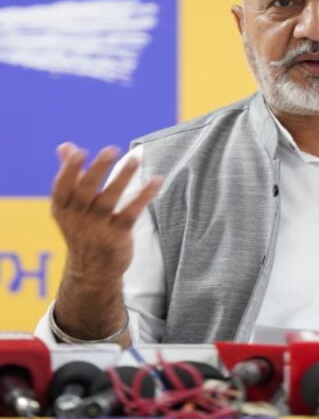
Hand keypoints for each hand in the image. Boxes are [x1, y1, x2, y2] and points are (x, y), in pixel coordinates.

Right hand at [51, 143, 162, 284]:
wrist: (92, 271)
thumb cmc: (82, 228)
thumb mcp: (70, 206)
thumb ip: (70, 175)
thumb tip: (65, 146)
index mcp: (63, 209)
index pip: (62, 187)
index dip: (68, 170)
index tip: (79, 151)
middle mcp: (77, 218)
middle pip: (86, 191)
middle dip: (97, 170)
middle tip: (111, 150)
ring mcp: (97, 228)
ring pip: (109, 200)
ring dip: (122, 178)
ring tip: (135, 160)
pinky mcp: (117, 236)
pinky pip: (131, 213)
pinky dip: (144, 196)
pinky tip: (157, 180)